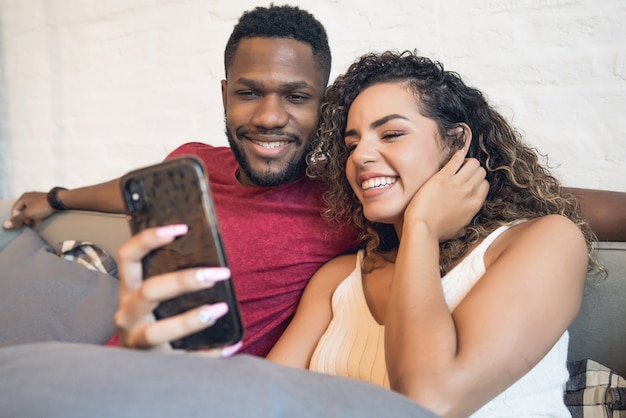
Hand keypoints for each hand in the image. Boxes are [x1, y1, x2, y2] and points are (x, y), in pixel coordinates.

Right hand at [3, 192, 54, 229]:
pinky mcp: (45, 202)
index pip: (15, 209)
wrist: (59, 201)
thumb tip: (4, 225)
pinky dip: (37, 215)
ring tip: (34, 222)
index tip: (20, 226)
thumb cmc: (42, 207)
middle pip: (22, 210)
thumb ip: (17, 219)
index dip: (16, 218)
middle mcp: (29, 196)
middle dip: (24, 218)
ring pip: (30, 210)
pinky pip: (37, 210)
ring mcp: (37, 199)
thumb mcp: (28, 214)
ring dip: (30, 217)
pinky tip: (40, 220)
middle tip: (29, 224)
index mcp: (24, 197)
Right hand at [114, 224, 239, 356]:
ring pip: (157, 331)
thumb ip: (176, 276)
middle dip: (185, 280)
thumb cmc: (157, 319)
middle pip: (149, 291)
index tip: (180, 228)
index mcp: (130, 290)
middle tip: (219, 273)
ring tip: (221, 309)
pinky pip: (183, 359)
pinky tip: (231, 344)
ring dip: (191, 320)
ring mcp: (136, 341)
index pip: (128, 257)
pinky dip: (209, 353)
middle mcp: (127, 314)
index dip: (149, 239)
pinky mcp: (153, 364)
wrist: (141, 370)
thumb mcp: (159, 296)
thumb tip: (214, 258)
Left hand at [404, 150, 488, 241]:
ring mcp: (457, 183)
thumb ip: (464, 223)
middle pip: (480, 172)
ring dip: (467, 161)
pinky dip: (458, 155)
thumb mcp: (458, 230)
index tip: (469, 180)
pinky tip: (456, 155)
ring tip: (459, 163)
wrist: (422, 226)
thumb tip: (463, 227)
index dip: (477, 181)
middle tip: (463, 171)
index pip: (484, 184)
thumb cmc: (437, 231)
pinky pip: (457, 160)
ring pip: (473, 163)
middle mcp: (470, 192)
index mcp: (475, 204)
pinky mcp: (443, 177)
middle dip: (473, 170)